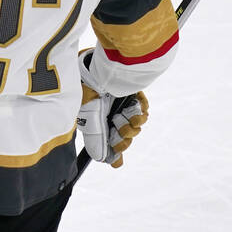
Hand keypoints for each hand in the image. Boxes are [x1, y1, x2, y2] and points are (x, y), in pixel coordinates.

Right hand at [77, 51, 147, 166]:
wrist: (103, 70)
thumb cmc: (90, 93)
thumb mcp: (89, 121)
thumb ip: (96, 142)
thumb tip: (105, 161)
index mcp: (95, 120)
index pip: (108, 141)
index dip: (115, 148)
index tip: (119, 156)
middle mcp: (108, 113)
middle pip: (123, 134)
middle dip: (125, 135)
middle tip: (124, 129)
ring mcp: (121, 103)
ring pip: (135, 123)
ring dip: (135, 123)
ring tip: (133, 116)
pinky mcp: (133, 94)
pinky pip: (143, 109)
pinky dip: (141, 110)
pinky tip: (137, 107)